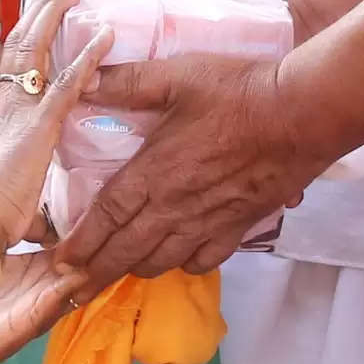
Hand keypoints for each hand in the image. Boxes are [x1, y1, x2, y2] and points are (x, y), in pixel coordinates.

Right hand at [0, 0, 109, 248]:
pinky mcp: (40, 125)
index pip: (10, 64)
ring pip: (38, 51)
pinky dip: (89, 57)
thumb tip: (44, 217)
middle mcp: (4, 104)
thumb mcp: (5, 187)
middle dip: (38, 13)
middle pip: (20, 45)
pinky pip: (68, 82)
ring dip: (56, 18)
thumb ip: (24, 184)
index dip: (25, 36)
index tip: (37, 13)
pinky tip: (107, 38)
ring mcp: (20, 111)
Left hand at [57, 54, 325, 281]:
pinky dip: (184, 265)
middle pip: (127, 251)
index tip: (61, 261)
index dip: (80, 242)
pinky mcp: (238, 226)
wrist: (303, 116)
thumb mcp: (178, 75)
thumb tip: (85, 80)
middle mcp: (175, 206)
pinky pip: (203, 260)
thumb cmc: (239, 91)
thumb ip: (129, 81)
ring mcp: (207, 221)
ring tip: (118, 273)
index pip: (106, 217)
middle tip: (74, 288)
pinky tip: (178, 259)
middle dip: (97, 272)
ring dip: (135, 269)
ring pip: (161, 261)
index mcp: (154, 172)